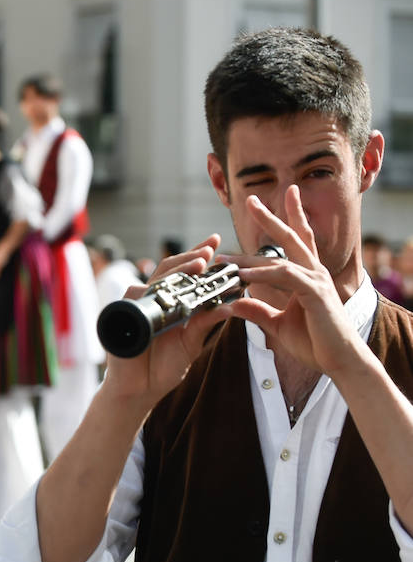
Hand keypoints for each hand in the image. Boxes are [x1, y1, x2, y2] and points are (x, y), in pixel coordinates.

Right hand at [100, 234, 232, 412]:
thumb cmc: (163, 368)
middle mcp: (151, 301)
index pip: (182, 273)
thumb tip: (229, 305)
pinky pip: (137, 299)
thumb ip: (206, 324)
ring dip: (178, 271)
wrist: (140, 390)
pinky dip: (154, 295)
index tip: (215, 241)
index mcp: (168, 304)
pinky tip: (172, 295)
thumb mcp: (191, 343)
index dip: (196, 255)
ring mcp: (135, 307)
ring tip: (200, 265)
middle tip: (209, 250)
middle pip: (168, 270)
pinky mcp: (121, 317)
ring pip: (155, 280)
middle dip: (190, 257)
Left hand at [222, 187, 367, 378]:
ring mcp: (316, 280)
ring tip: (224, 257)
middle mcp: (314, 272)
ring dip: (251, 256)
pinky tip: (242, 275)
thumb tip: (234, 303)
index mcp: (307, 276)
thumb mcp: (276, 324)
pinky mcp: (315, 293)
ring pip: (281, 258)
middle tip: (251, 199)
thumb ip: (257, 311)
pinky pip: (285, 277)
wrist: (337, 361)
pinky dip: (263, 274)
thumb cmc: (314, 342)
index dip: (282, 222)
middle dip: (272, 217)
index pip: (294, 243)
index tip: (259, 209)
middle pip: (291, 237)